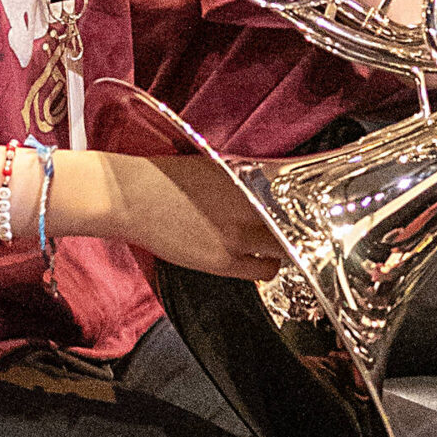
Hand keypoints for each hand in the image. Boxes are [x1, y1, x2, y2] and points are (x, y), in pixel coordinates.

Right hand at [95, 154, 285, 281]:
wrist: (132, 199)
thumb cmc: (165, 178)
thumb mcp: (212, 166)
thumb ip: (242, 177)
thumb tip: (264, 186)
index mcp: (246, 178)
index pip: (292, 193)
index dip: (302, 203)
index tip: (304, 207)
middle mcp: (247, 206)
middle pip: (292, 223)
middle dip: (295, 227)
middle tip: (294, 230)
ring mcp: (236, 235)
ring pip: (283, 249)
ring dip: (284, 249)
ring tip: (277, 247)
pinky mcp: (222, 261)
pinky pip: (261, 270)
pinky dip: (266, 267)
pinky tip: (261, 262)